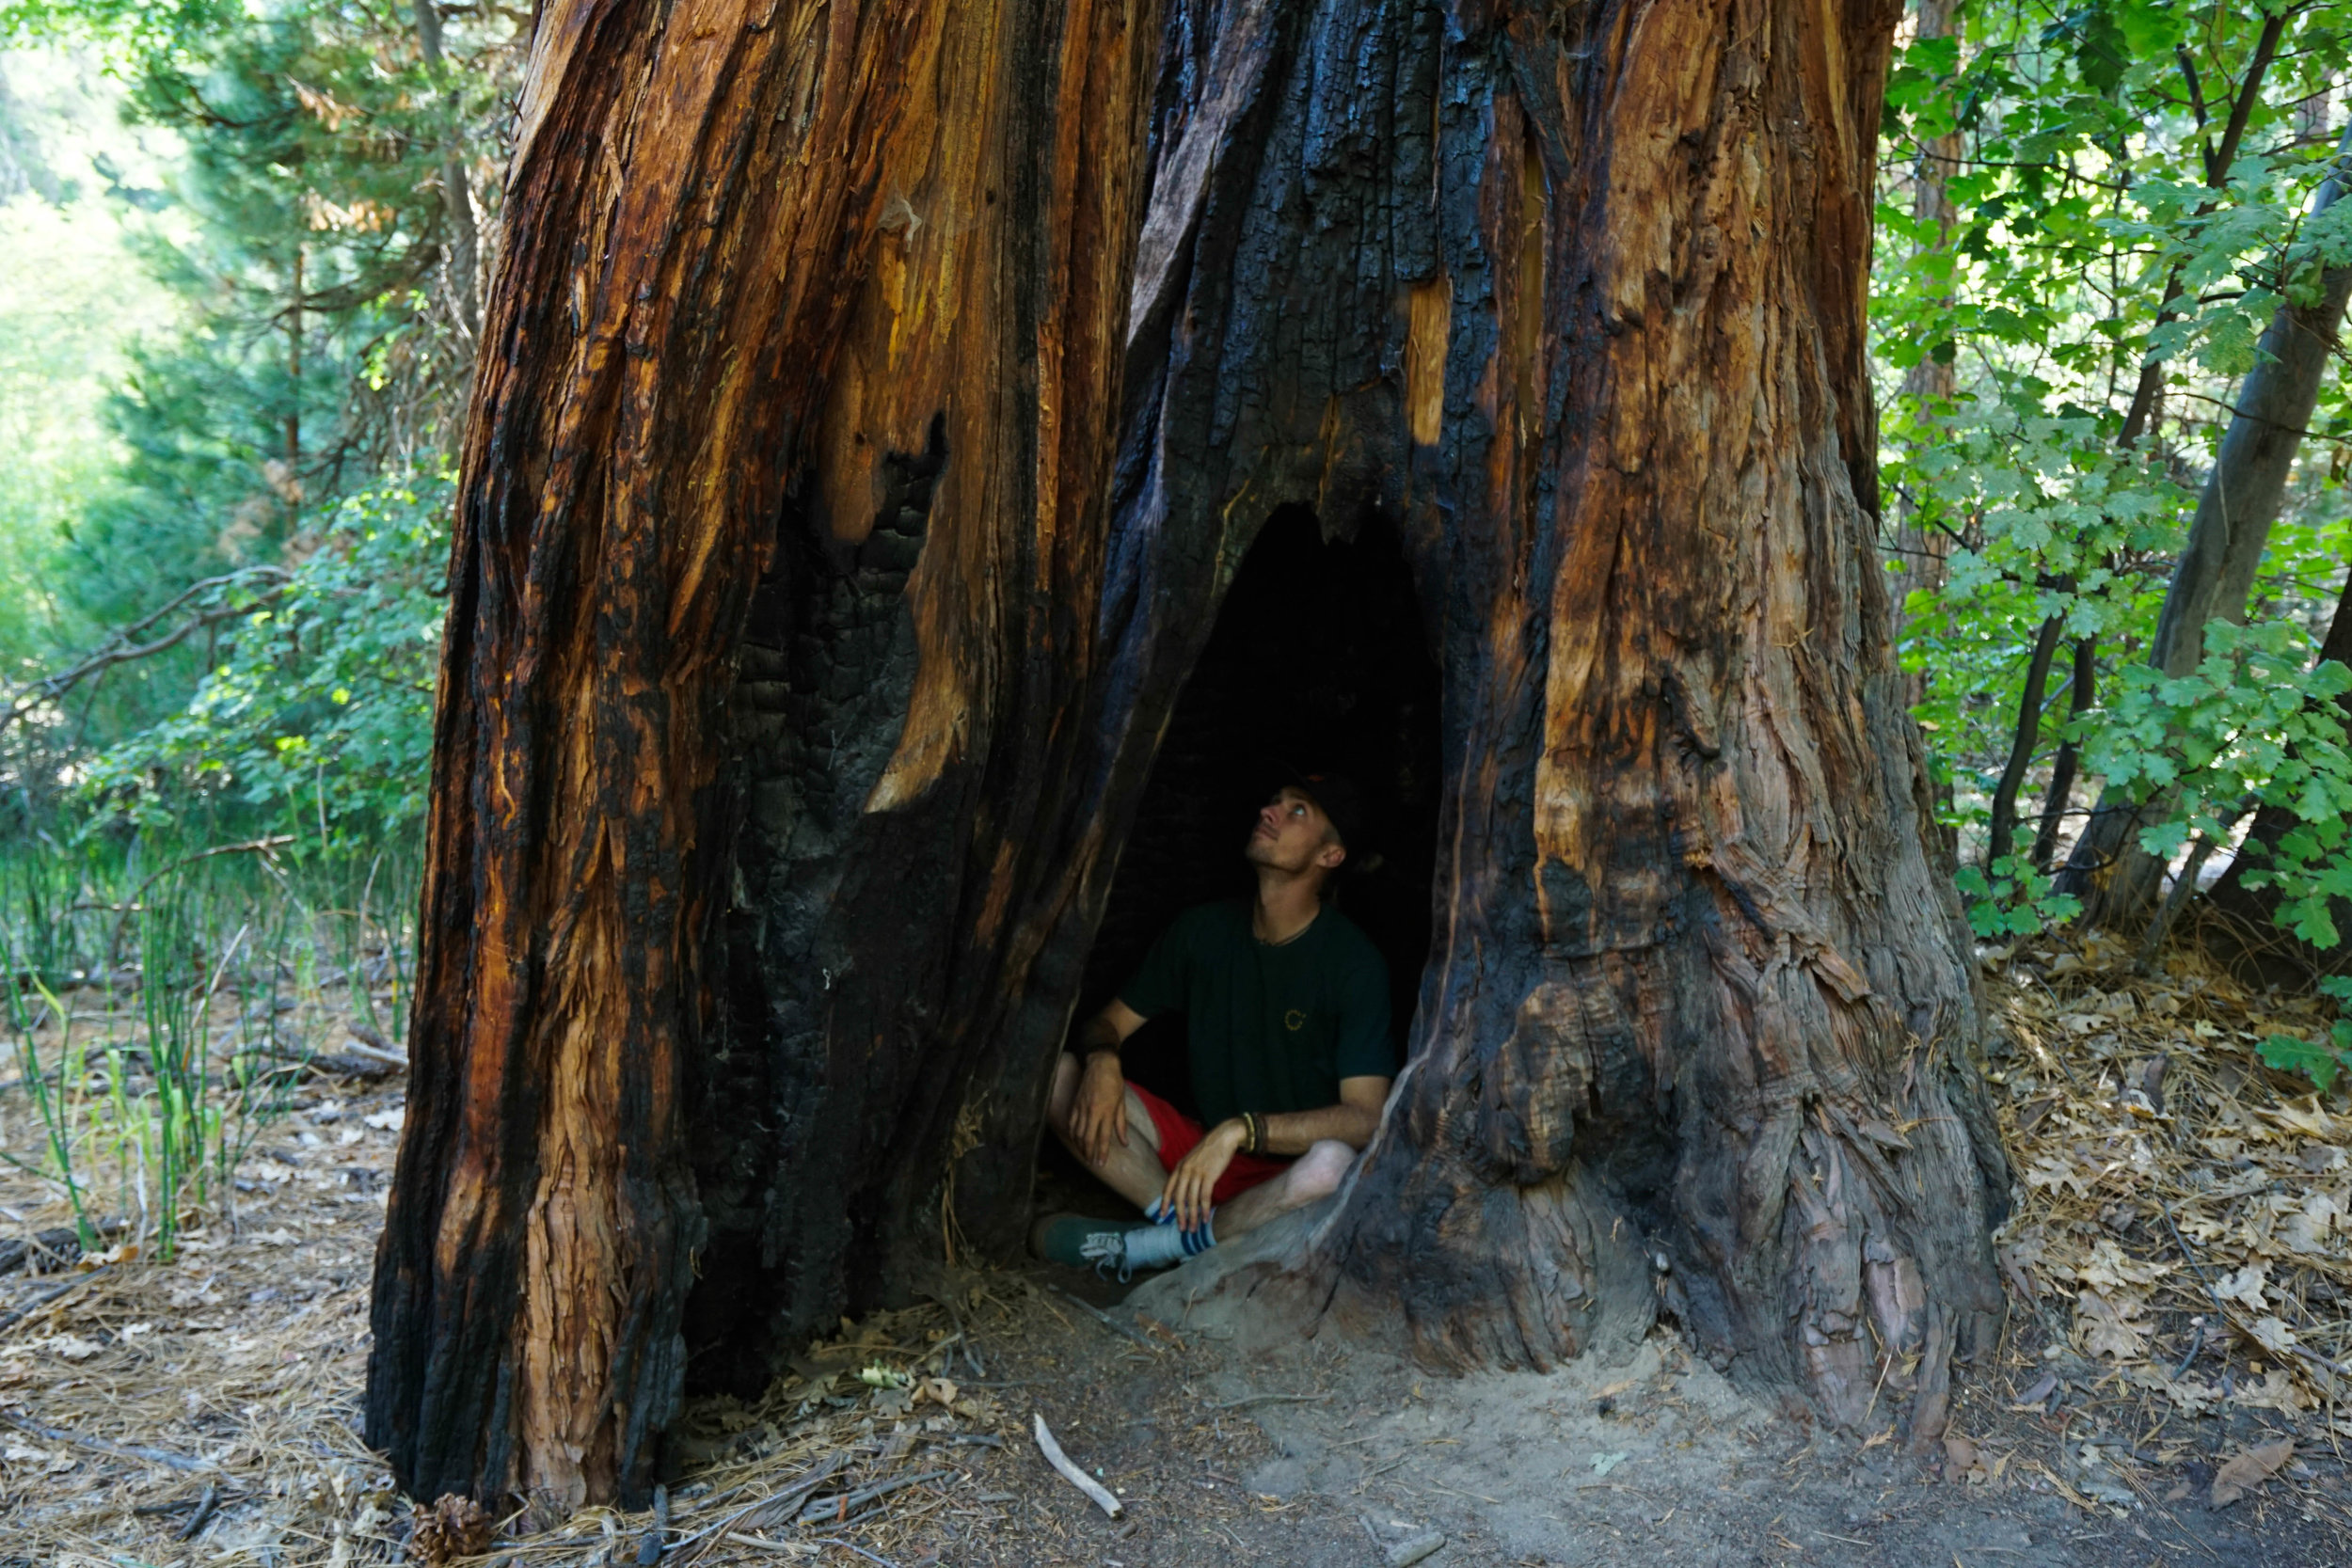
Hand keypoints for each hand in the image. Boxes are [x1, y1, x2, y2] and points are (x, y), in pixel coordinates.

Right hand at [1070, 1052, 1127, 1168]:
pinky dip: (1072, 1133)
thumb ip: (1121, 1125)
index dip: (1101, 1152)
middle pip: (1087, 1138)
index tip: (1100, 1164)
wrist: (1101, 1065)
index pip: (1103, 1137)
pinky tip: (1075, 1140)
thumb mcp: (1122, 1103)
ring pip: (1077, 1132)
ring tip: (1084, 1154)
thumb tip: (1124, 1143)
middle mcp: (1092, 1111)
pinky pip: (1071, 1123)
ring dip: (1080, 1146)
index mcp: (1106, 1111)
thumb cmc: (1115, 1083)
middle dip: (1089, 1153)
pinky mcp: (1075, 1104)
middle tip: (1091, 1163)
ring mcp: (1082, 1108)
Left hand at [1161, 1119, 1242, 1231]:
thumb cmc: (1209, 1149)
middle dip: (1179, 1215)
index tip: (1162, 1216)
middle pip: (1179, 1198)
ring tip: (1194, 1228)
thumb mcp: (1192, 1159)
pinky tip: (1206, 1218)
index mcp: (1179, 1167)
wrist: (1223, 1137)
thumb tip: (1185, 1189)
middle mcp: (1185, 1171)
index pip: (1168, 1189)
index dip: (1164, 1203)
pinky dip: (1205, 1210)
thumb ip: (1187, 1172)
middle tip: (1181, 1228)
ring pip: (1192, 1201)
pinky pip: (1205, 1197)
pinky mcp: (1209, 1176)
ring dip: (1193, 1216)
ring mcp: (1196, 1173)